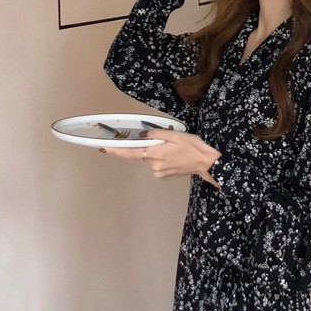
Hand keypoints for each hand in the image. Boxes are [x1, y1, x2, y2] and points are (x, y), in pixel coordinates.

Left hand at [102, 129, 219, 184]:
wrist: (206, 163)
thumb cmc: (193, 146)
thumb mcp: (176, 135)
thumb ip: (156, 134)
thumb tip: (142, 135)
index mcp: (154, 153)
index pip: (130, 152)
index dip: (115, 150)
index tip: (103, 148)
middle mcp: (153, 165)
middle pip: (143, 153)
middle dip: (150, 147)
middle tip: (167, 142)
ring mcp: (158, 172)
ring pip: (151, 159)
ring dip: (157, 153)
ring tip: (174, 150)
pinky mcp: (163, 176)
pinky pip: (157, 165)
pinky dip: (162, 160)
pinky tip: (175, 158)